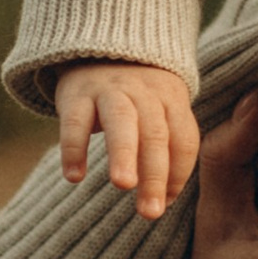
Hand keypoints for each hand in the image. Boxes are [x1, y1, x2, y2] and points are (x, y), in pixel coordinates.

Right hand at [54, 59, 203, 218]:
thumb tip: (164, 201)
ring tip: (124, 185)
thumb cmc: (137, 95)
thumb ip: (166, 149)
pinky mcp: (77, 92)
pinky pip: (75, 120)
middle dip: (155, 174)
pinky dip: (74, 147)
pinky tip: (74, 177)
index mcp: (171, 99)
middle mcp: (144, 93)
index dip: (178, 172)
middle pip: (155, 133)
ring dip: (123, 153)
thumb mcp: (160, 110)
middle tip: (151, 212)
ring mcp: (110, 90)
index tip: (165, 202)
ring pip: (121, 120)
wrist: (101, 46)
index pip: (183, 138)